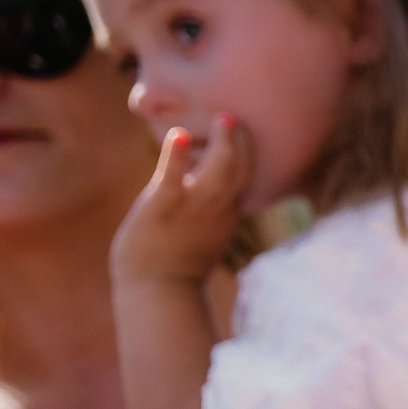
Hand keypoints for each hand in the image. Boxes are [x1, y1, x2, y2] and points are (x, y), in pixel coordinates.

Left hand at [110, 115, 254, 285]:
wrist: (159, 291)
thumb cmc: (177, 268)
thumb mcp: (204, 236)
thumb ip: (209, 212)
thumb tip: (205, 195)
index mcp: (227, 213)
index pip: (246, 177)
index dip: (248, 152)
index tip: (243, 130)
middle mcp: (218, 208)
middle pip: (242, 168)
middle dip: (244, 141)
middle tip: (237, 117)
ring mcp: (194, 207)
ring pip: (220, 170)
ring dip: (224, 143)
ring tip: (225, 119)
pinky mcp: (164, 205)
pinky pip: (173, 177)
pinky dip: (176, 156)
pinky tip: (177, 135)